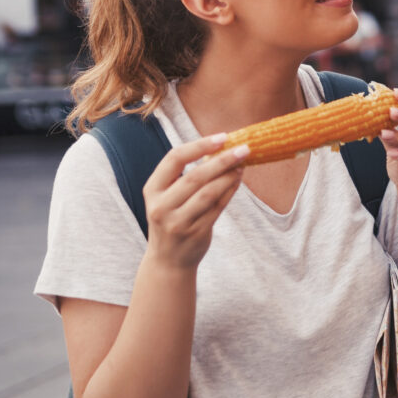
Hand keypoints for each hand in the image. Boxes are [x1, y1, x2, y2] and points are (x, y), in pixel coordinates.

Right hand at [142, 133, 246, 270]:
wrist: (168, 260)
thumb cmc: (171, 219)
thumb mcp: (167, 197)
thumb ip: (185, 176)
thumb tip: (220, 149)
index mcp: (153, 190)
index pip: (174, 159)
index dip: (199, 146)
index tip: (223, 137)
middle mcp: (161, 206)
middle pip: (195, 176)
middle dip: (222, 160)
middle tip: (244, 148)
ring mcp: (177, 222)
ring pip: (208, 193)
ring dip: (229, 176)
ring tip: (243, 164)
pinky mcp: (195, 233)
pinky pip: (217, 208)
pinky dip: (230, 191)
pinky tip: (238, 180)